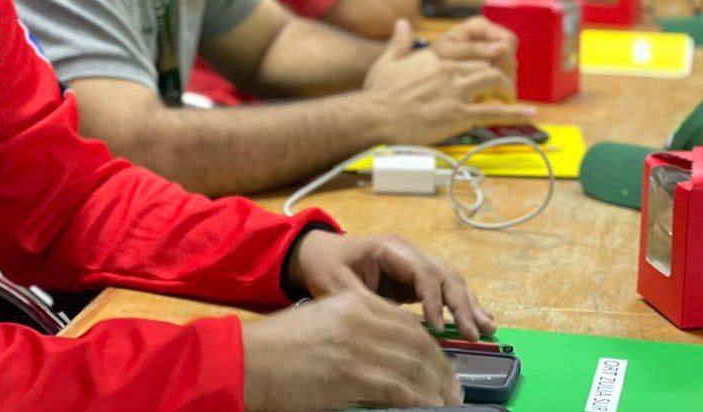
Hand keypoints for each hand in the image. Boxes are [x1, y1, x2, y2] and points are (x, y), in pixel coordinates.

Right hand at [242, 289, 461, 409]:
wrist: (248, 360)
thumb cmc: (278, 348)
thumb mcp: (321, 323)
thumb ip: (354, 330)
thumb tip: (384, 354)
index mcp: (353, 301)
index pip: (405, 322)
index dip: (430, 345)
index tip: (441, 364)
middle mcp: (361, 318)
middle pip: (416, 342)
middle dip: (440, 368)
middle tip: (453, 388)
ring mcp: (358, 346)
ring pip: (414, 365)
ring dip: (437, 387)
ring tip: (448, 402)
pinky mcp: (353, 375)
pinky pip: (400, 388)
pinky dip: (421, 400)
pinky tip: (431, 408)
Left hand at [288, 230, 495, 339]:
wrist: (319, 254)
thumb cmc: (326, 266)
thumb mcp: (338, 285)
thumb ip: (366, 303)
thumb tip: (393, 328)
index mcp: (391, 248)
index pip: (423, 273)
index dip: (434, 300)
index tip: (439, 328)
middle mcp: (409, 252)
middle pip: (445, 275)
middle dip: (462, 304)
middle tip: (476, 333)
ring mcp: (415, 263)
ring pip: (451, 281)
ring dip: (470, 305)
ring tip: (488, 328)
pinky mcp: (416, 278)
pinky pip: (444, 290)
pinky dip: (461, 305)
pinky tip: (478, 320)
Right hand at [364, 20, 533, 144]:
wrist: (374, 117)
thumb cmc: (378, 94)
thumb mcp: (387, 62)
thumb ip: (399, 42)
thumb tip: (401, 23)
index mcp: (436, 59)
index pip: (470, 51)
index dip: (485, 56)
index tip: (494, 60)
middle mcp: (450, 71)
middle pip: (487, 65)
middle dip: (499, 74)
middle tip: (504, 86)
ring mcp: (456, 92)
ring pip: (495, 81)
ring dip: (507, 88)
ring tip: (512, 97)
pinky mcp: (459, 115)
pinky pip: (493, 112)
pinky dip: (515, 112)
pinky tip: (529, 113)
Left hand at [431, 16, 517, 89]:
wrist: (423, 71)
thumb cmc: (432, 59)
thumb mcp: (449, 53)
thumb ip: (473, 50)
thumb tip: (501, 47)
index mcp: (480, 26)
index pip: (508, 40)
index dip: (505, 58)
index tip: (492, 72)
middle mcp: (489, 36)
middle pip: (511, 55)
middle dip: (503, 72)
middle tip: (489, 87)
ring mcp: (492, 51)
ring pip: (510, 68)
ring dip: (502, 81)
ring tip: (485, 92)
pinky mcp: (492, 65)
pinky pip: (504, 76)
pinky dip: (498, 86)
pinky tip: (487, 94)